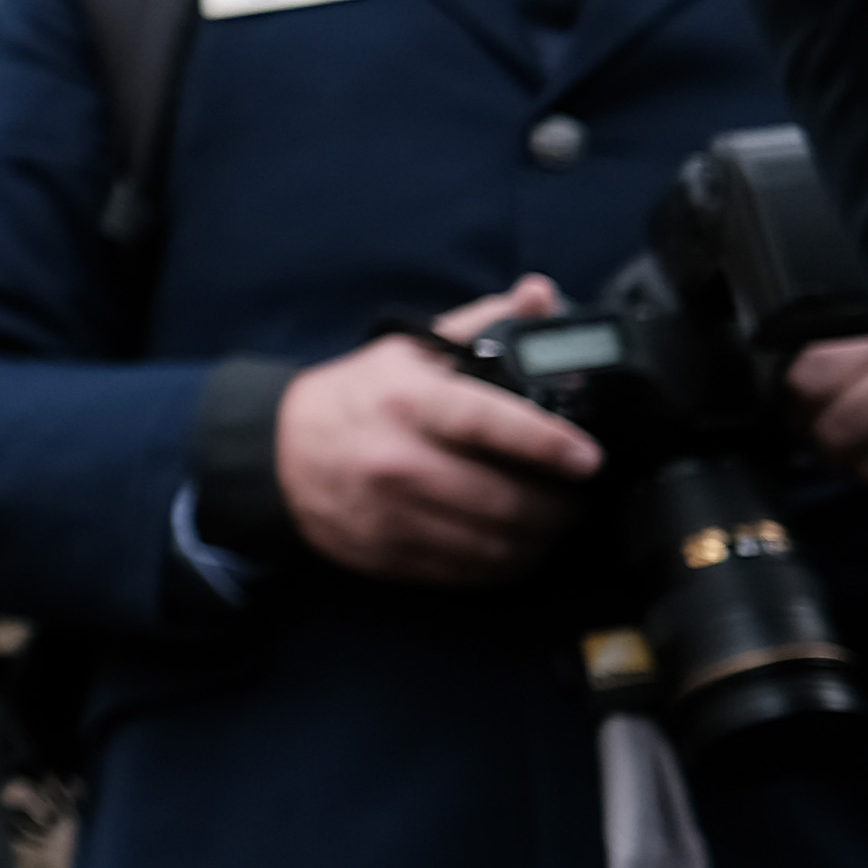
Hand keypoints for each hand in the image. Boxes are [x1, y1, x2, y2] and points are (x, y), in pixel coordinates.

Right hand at [270, 279, 603, 587]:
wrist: (279, 454)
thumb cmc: (358, 398)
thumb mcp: (410, 351)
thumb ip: (481, 323)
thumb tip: (542, 294)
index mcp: (409, 401)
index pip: (490, 424)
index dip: (548, 444)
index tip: (588, 458)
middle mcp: (397, 460)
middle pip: (505, 500)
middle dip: (561, 507)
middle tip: (580, 497)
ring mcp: (391, 514)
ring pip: (493, 545)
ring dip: (540, 541)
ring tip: (555, 525)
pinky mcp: (389, 553)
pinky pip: (467, 573)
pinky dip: (505, 565)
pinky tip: (517, 547)